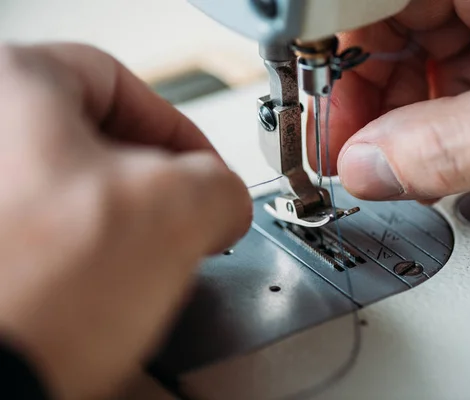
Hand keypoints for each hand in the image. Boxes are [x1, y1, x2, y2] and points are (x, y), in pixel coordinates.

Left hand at [0, 43, 250, 398]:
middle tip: (182, 224)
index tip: (207, 174)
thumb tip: (224, 203)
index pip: (120, 83)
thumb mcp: (177, 209)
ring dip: (119, 229)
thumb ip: (223, 185)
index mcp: (12, 87)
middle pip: (94, 145)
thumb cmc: (36, 292)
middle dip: (152, 189)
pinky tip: (102, 292)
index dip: (180, 130)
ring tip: (143, 267)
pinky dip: (82, 260)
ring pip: (71, 196)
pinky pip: (46, 241)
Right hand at [308, 0, 469, 213]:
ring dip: (436, 148)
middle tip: (374, 169)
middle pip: (399, 44)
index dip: (335, 63)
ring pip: (435, 80)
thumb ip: (453, 145)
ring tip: (453, 184)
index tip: (325, 121)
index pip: (372, 6)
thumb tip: (367, 167)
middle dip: (386, 120)